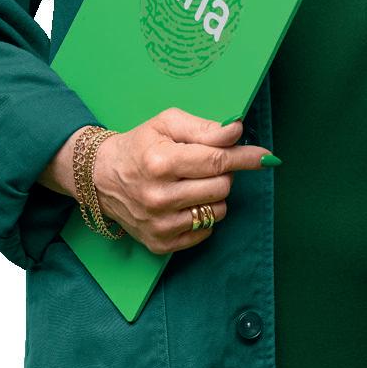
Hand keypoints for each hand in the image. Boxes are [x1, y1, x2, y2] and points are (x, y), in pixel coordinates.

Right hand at [92, 107, 269, 254]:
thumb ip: (203, 128)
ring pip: (217, 211)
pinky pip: (205, 231)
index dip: (245, 157)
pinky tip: (185, 203)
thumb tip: (236, 131)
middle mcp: (159, 197)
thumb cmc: (139, 146)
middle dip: (223, 172)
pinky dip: (203, 215)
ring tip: (192, 184)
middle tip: (206, 165)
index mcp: (161, 163)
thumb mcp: (166, 124)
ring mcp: (160, 224)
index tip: (265, 156)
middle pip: (222, 187)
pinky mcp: (160, 243)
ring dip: (214, 195)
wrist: (101, 177)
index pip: (216, 161)